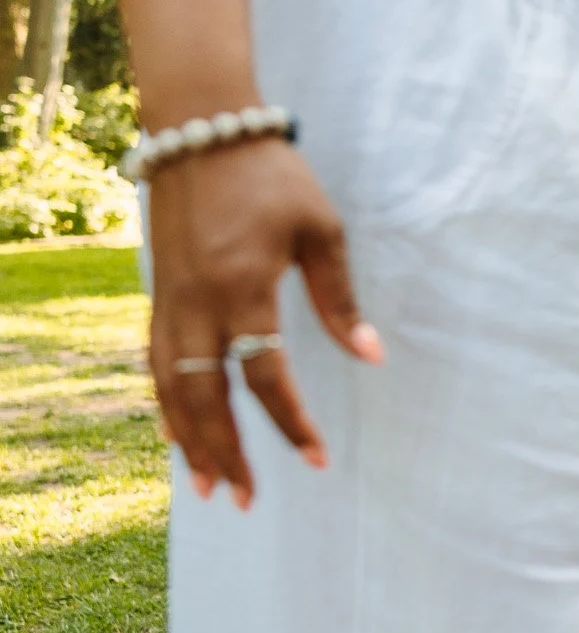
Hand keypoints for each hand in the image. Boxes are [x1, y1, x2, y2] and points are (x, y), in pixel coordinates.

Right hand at [147, 138, 380, 508]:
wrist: (201, 131)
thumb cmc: (272, 177)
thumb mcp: (322, 229)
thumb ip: (340, 298)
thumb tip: (371, 356)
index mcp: (244, 286)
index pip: (265, 375)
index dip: (290, 423)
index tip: (317, 459)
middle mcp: (197, 302)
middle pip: (206, 397)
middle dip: (227, 452)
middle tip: (244, 500)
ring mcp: (170, 300)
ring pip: (172, 388)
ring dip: (190, 440)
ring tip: (208, 486)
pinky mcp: (158, 295)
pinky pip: (154, 362)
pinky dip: (166, 405)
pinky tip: (179, 435)